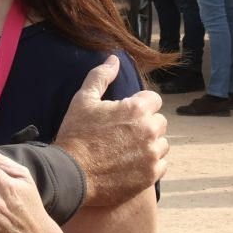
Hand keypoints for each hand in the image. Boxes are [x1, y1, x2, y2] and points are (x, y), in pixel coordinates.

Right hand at [52, 57, 167, 208]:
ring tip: (125, 150)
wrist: (71, 174)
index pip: (154, 100)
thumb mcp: (82, 100)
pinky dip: (149, 164)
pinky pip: (160, 164)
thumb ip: (101, 77)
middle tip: (122, 134)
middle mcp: (150, 130)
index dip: (138, 105)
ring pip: (161, 144)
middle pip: (159, 122)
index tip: (124, 115)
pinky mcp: (152, 174)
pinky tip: (129, 164)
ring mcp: (153, 153)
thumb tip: (113, 59)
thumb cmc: (75, 134)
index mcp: (137, 109)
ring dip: (149, 144)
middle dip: (145, 125)